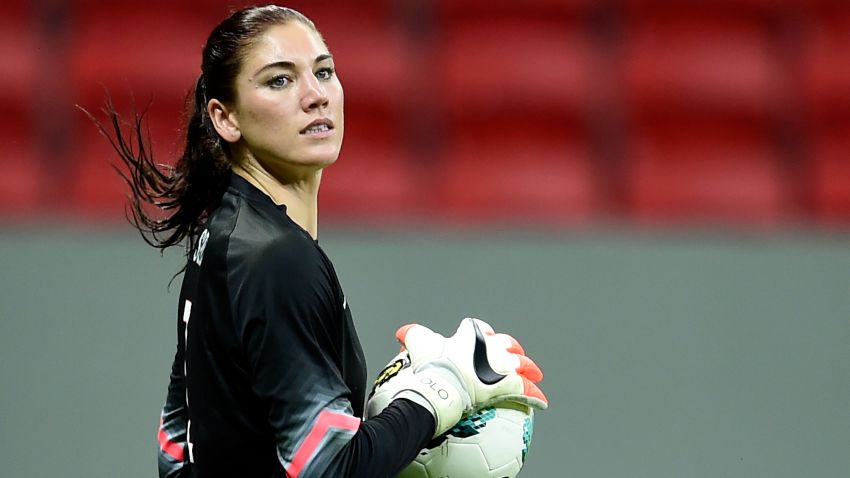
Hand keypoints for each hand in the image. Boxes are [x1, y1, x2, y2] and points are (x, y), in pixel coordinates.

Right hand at [397, 318, 547, 411]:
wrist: (442, 387)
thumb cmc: (430, 365)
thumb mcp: (418, 343)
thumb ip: (411, 335)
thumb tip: (401, 333)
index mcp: (471, 335)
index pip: (480, 329)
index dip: (481, 333)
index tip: (482, 339)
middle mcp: (491, 347)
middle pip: (507, 345)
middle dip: (512, 349)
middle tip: (515, 355)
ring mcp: (502, 366)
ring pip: (522, 365)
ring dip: (529, 369)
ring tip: (535, 374)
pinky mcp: (509, 385)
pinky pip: (528, 391)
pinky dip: (535, 396)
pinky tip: (542, 402)